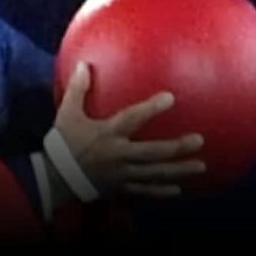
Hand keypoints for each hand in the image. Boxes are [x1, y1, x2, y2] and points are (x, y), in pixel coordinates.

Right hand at [51, 61, 205, 200]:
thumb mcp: (67, 113)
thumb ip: (78, 89)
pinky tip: (177, 189)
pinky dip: (161, 190)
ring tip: (200, 166)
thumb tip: (83, 64)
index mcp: (108, 134)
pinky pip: (144, 191)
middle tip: (199, 141)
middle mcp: (119, 155)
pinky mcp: (120, 188)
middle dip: (177, 147)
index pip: (133, 119)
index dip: (151, 108)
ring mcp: (122, 174)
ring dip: (179, 170)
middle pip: (153, 153)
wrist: (54, 178)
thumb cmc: (62, 143)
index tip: (170, 98)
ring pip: (155, 174)